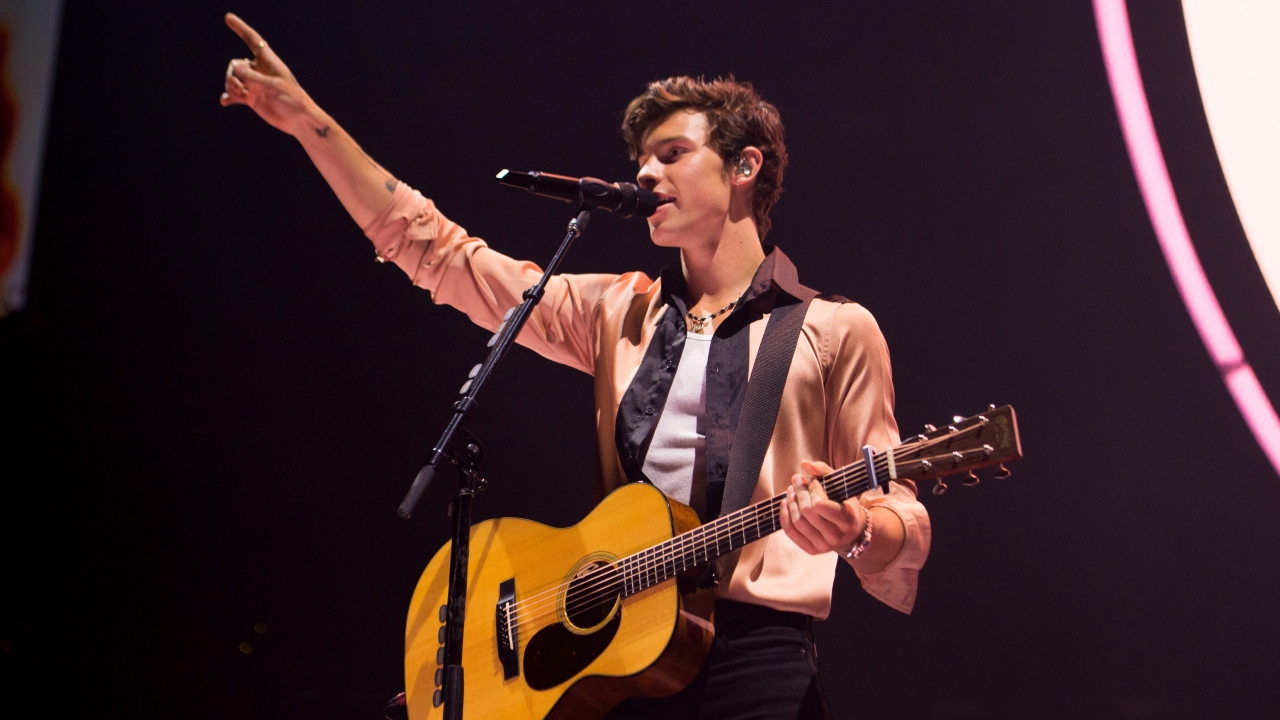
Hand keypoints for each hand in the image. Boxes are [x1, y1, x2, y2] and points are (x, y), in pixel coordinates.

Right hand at [220, 13, 316, 135]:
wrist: (298, 120)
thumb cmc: (292, 100)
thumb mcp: (274, 86)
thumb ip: (255, 78)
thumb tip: (236, 69)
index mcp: (269, 62)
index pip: (252, 40)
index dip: (241, 28)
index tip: (228, 18)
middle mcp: (259, 71)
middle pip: (236, 65)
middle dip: (233, 75)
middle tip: (240, 88)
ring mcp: (254, 84)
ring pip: (233, 79)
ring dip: (231, 87)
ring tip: (241, 96)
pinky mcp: (252, 98)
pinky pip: (234, 95)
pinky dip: (229, 97)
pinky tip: (225, 102)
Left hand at [780, 460, 866, 554]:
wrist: (853, 533)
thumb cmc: (846, 505)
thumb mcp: (842, 487)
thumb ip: (824, 471)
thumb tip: (804, 464)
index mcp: (847, 520)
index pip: (820, 505)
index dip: (813, 490)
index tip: (813, 481)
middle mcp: (835, 536)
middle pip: (807, 512)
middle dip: (799, 492)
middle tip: (797, 480)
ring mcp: (823, 546)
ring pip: (798, 522)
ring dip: (791, 502)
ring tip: (791, 491)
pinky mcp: (812, 550)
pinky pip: (791, 533)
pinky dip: (784, 516)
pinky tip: (785, 504)